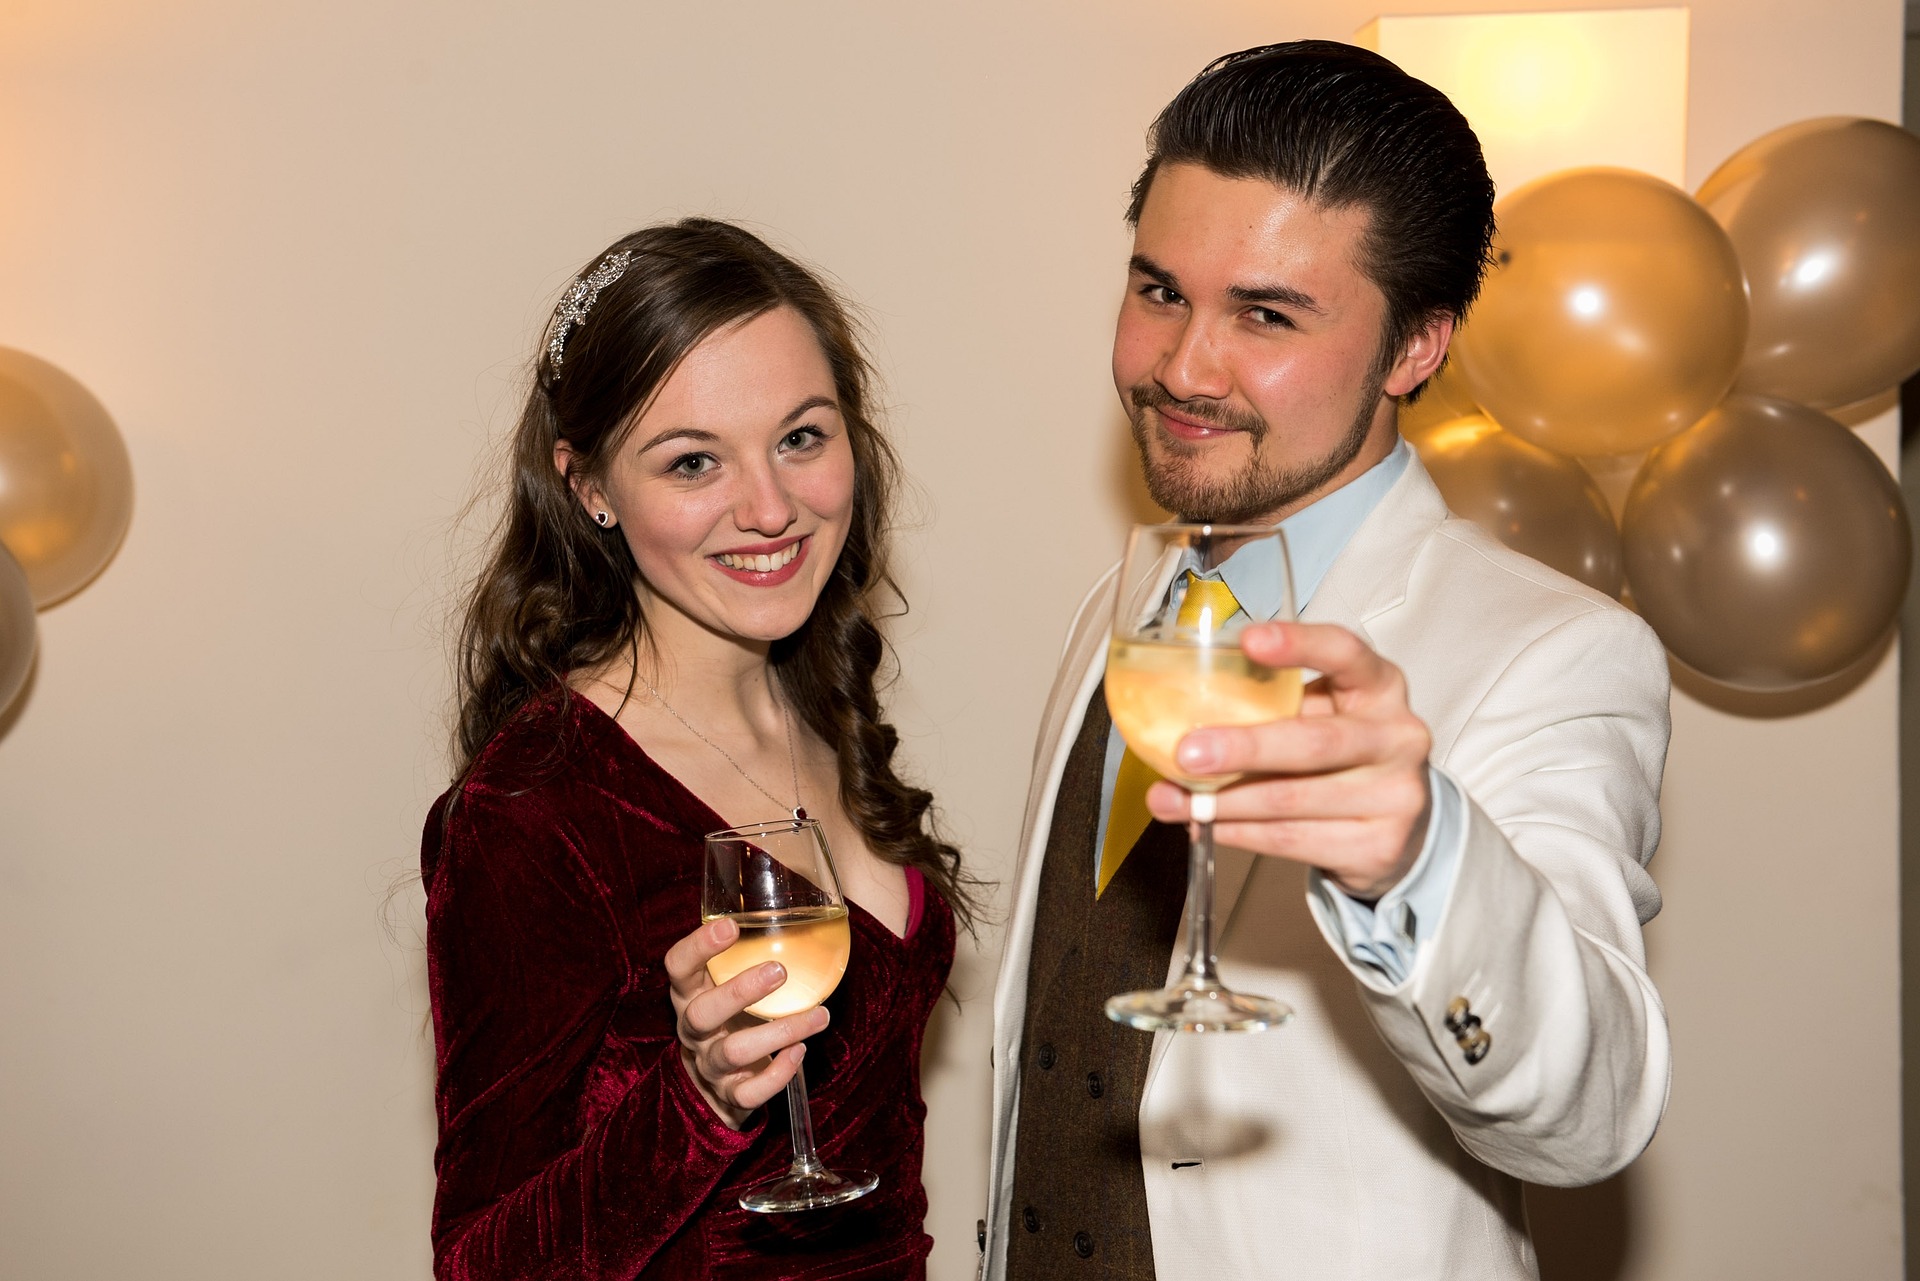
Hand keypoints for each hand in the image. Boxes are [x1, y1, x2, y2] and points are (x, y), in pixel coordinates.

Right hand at [664, 917, 826, 1128]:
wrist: (716, 1083)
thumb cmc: (731, 1016)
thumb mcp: (726, 982)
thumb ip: (747, 953)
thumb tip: (805, 908)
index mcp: (689, 993)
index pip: (677, 967)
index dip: (698, 946)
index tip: (730, 926)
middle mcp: (693, 1029)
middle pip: (702, 1012)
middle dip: (740, 991)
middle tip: (780, 971)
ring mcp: (709, 1064)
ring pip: (734, 1052)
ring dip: (780, 1032)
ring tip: (818, 1015)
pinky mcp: (730, 1095)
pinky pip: (749, 1092)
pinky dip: (779, 1074)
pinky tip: (800, 1051)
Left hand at [1146, 621, 1433, 898]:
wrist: (1400, 823)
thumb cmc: (1342, 752)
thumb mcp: (1322, 714)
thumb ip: (1271, 707)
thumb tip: (1176, 721)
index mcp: (1380, 685)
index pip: (1345, 653)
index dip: (1300, 644)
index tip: (1249, 640)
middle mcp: (1398, 737)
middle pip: (1314, 743)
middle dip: (1244, 748)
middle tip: (1186, 753)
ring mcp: (1396, 795)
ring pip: (1292, 799)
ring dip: (1222, 803)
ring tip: (1173, 802)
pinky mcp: (1379, 846)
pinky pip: (1292, 839)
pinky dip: (1239, 833)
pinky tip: (1207, 826)